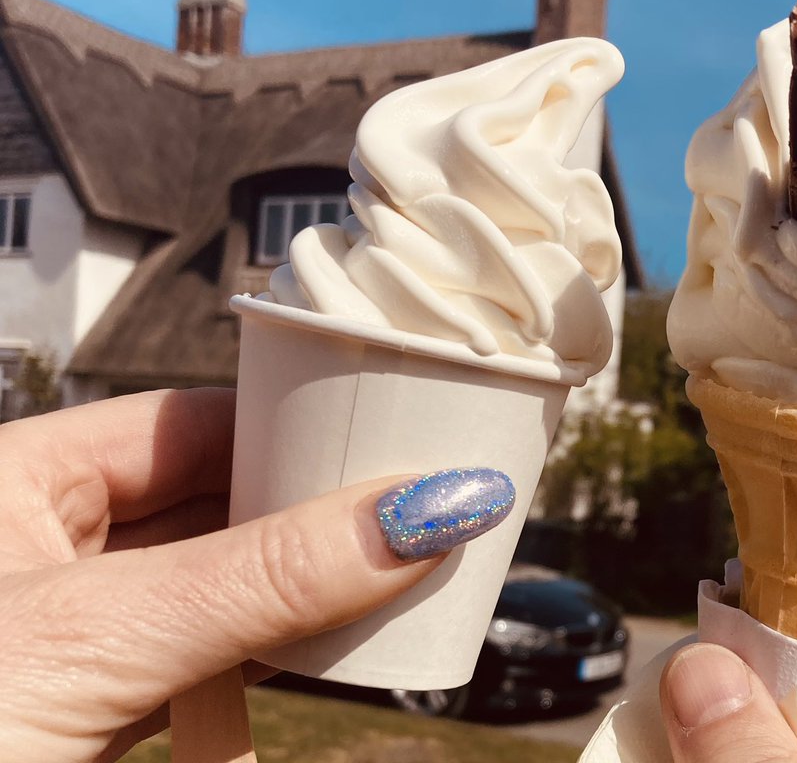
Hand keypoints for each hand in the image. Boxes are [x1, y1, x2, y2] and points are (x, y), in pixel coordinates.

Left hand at [0, 389, 470, 761]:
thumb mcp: (102, 641)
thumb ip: (268, 576)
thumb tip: (425, 508)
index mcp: (17, 477)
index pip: (193, 420)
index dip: (294, 427)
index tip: (391, 444)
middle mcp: (43, 541)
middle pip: (215, 501)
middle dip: (308, 520)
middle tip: (408, 523)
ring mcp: (67, 629)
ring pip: (214, 586)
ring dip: (292, 601)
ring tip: (380, 593)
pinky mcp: (86, 705)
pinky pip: (196, 661)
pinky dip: (254, 669)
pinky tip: (297, 679)